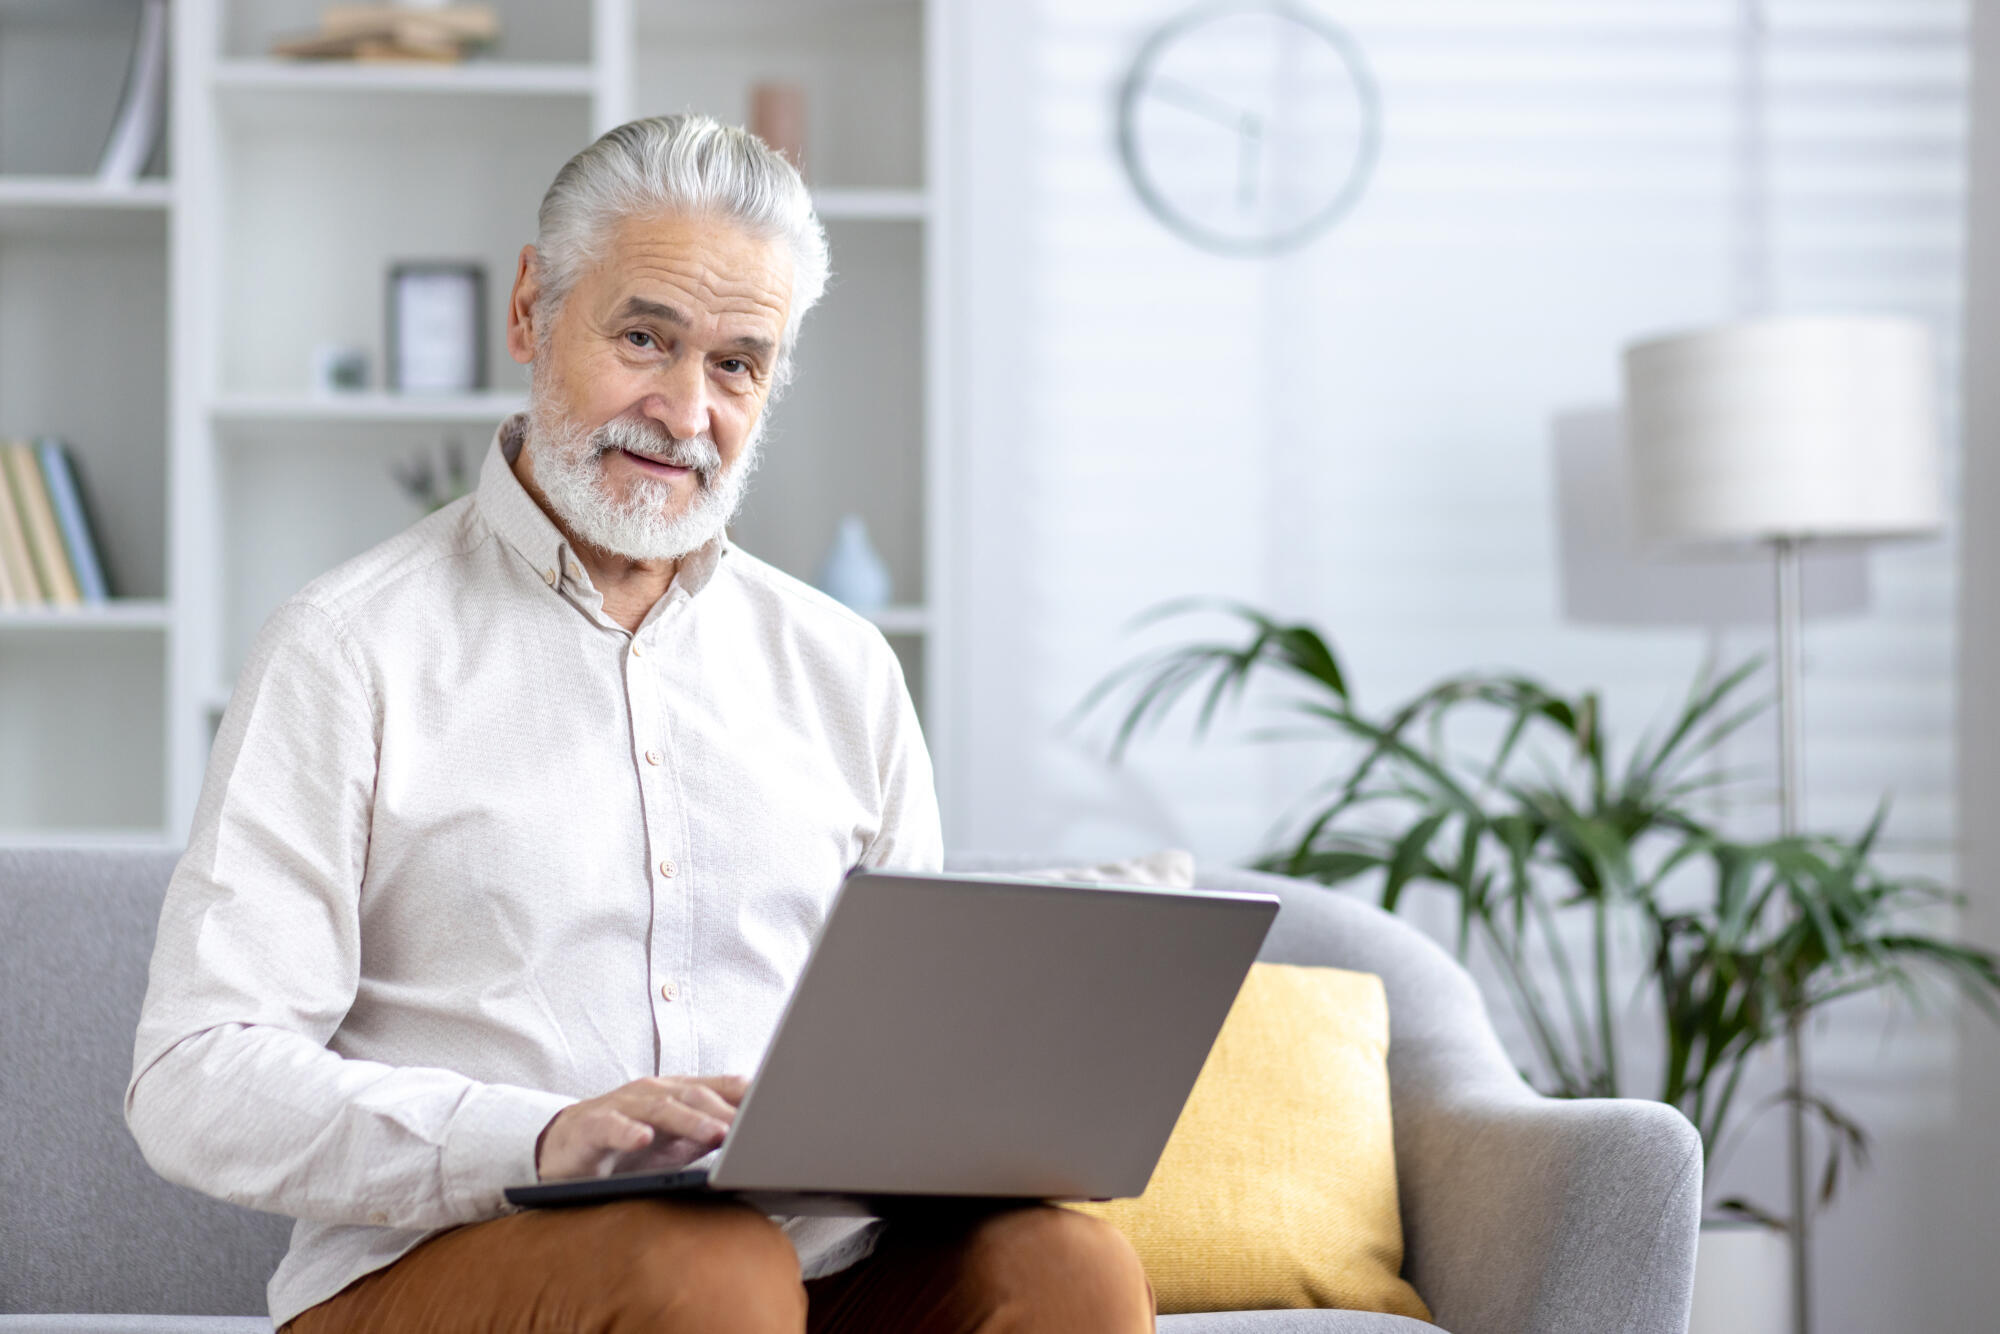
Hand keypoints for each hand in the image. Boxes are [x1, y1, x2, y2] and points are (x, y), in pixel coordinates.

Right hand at [535, 1074, 749, 1180]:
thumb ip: (710, 1136)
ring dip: (691, 1120)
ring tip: (718, 1133)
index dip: (750, 1094)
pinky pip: (611, 1126)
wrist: (565, 1148)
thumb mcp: (675, 1144)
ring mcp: (622, 1106)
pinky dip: (628, 1132)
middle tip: (756, 1127)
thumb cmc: (628, 1147)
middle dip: (728, 1110)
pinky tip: (643, 1140)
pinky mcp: (592, 1126)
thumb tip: (756, 1140)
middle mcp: (653, 1093)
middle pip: (695, 1096)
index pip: (719, 1088)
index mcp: (677, 1094)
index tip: (783, 1103)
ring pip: (660, 1108)